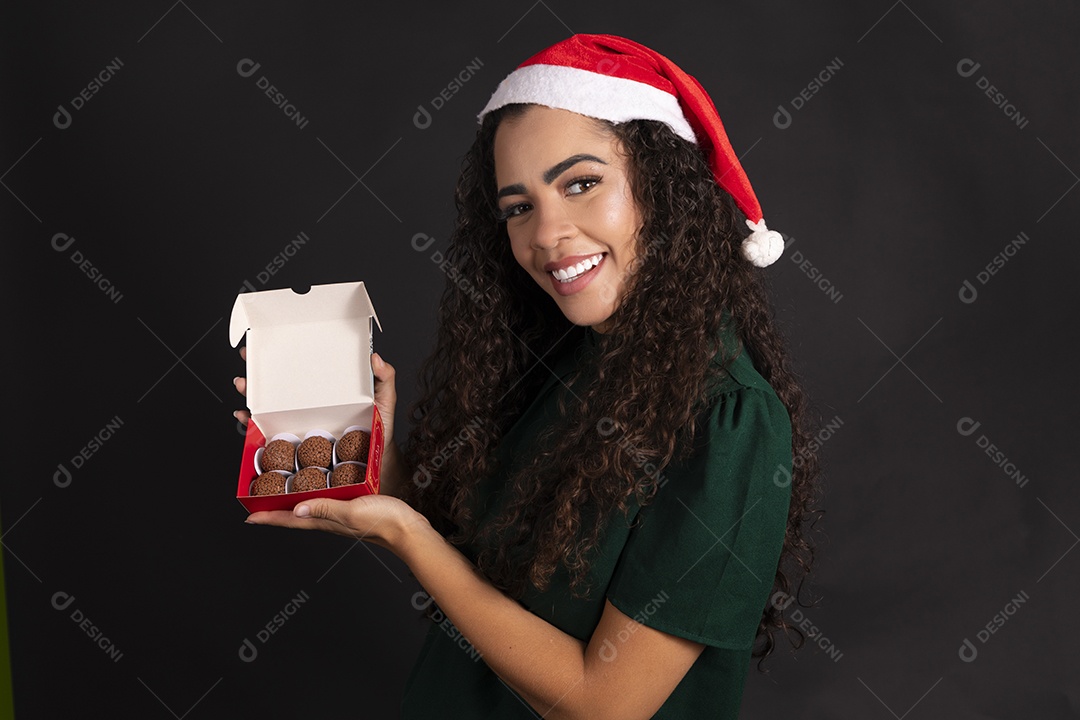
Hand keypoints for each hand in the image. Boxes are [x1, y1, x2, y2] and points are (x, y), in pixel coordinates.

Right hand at [232, 348, 396, 448]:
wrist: (373, 462)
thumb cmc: (379, 429)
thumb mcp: (385, 401)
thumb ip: (384, 379)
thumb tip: (375, 358)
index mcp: (328, 388)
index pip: (304, 366)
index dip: (287, 353)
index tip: (271, 337)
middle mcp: (310, 403)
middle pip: (279, 383)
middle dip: (259, 368)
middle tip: (247, 356)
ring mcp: (300, 421)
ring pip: (269, 405)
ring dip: (250, 393)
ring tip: (243, 384)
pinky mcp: (294, 442)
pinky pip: (268, 433)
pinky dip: (252, 426)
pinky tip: (245, 419)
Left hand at [245, 493, 427, 551]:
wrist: (408, 530)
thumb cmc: (383, 521)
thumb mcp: (352, 511)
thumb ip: (325, 508)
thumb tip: (296, 508)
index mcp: (326, 521)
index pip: (290, 520)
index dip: (268, 518)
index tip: (248, 517)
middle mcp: (329, 521)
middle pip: (294, 516)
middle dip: (275, 511)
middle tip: (258, 503)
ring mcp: (340, 517)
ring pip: (309, 510)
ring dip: (292, 503)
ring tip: (280, 495)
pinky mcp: (352, 510)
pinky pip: (325, 504)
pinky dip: (314, 497)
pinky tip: (318, 489)